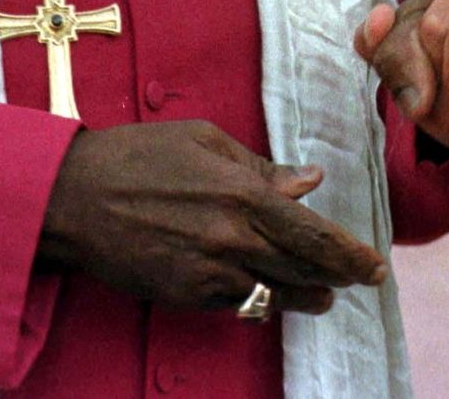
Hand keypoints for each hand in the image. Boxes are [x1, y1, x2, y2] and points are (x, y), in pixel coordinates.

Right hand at [38, 121, 386, 313]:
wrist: (75, 197)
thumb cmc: (139, 156)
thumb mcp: (205, 142)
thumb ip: (261, 168)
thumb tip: (308, 181)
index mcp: (243, 194)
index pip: (313, 234)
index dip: (349, 254)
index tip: (374, 265)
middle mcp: (232, 239)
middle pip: (303, 271)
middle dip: (338, 278)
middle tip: (360, 281)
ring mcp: (208, 273)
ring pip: (273, 295)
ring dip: (303, 296)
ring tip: (322, 294)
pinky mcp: (184, 295)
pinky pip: (235, 305)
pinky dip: (257, 301)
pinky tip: (267, 294)